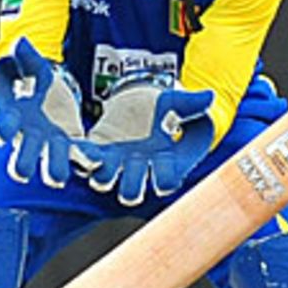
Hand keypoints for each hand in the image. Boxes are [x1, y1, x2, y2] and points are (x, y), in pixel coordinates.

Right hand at [0, 37, 84, 187]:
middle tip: (22, 173)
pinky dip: (85, 159)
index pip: (2, 122)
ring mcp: (50, 144)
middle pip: (22, 153)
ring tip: (58, 177)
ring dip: (53, 169)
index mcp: (14, 114)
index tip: (1, 133)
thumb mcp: (32, 66)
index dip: (0, 127)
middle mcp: (29, 135)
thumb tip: (21, 44)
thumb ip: (27, 59)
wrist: (55, 98)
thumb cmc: (36, 84)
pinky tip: (95, 162)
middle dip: (22, 161)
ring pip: (49, 162)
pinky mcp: (72, 147)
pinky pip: (78, 156)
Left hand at [73, 74, 214, 206]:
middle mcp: (138, 167)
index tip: (166, 170)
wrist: (141, 102)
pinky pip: (87, 157)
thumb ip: (191, 102)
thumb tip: (208, 96)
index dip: (165, 179)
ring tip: (101, 167)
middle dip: (130, 188)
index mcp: (162, 162)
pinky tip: (78, 147)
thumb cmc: (164, 109)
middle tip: (132, 177)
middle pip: (131, 191)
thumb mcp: (177, 102)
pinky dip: (82, 154)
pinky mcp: (98, 148)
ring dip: (101, 176)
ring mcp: (116, 161)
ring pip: (104, 181)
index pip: (164, 181)